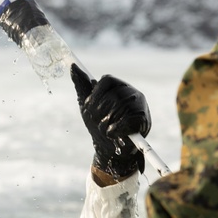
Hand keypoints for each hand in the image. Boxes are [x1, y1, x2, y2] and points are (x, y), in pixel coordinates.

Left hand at [71, 63, 150, 177]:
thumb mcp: (87, 106)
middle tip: (99, 123)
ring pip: (118, 108)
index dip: (95, 95)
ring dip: (106, 123)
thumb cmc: (98, 125)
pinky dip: (115, 130)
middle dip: (99, 113)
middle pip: (111, 95)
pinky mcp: (144, 119)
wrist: (110, 150)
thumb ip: (81, 86)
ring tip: (107, 130)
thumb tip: (73, 67)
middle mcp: (130, 91)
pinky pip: (126, 120)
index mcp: (118, 85)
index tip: (88, 108)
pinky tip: (113, 134)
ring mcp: (139, 104)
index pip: (107, 80)